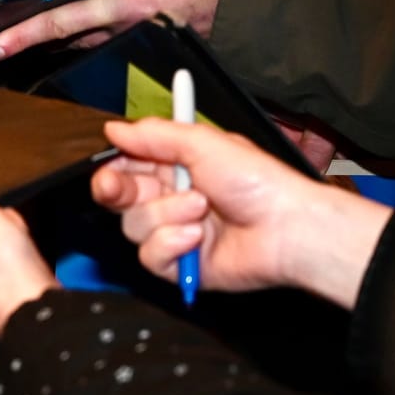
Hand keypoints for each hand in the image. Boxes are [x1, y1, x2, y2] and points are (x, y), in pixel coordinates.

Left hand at [0, 0, 237, 61]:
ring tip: (45, 30)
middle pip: (74, 39)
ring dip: (76, 36)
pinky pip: (127, 39)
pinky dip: (111, 31)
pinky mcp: (165, 43)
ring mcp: (147, 41)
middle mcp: (129, 29)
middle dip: (42, 39)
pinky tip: (104, 21)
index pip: (60, 22)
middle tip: (7, 42)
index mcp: (122, 2)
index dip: (22, 36)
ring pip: (99, 41)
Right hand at [93, 119, 390, 308]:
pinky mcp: (181, 265)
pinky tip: (196, 238)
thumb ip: (154, 135)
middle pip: (120, 198)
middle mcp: (171, 198)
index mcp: (176, 166)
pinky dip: (170, 245)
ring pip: (135, 227)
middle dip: (118, 192)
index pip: (127, 166)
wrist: (286, 228)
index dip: (112, 169)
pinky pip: (151, 257)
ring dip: (165, 215)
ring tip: (200, 210)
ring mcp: (175, 233)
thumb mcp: (204, 144)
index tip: (108, 170)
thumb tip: (114, 129)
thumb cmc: (257, 181)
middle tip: (119, 189)